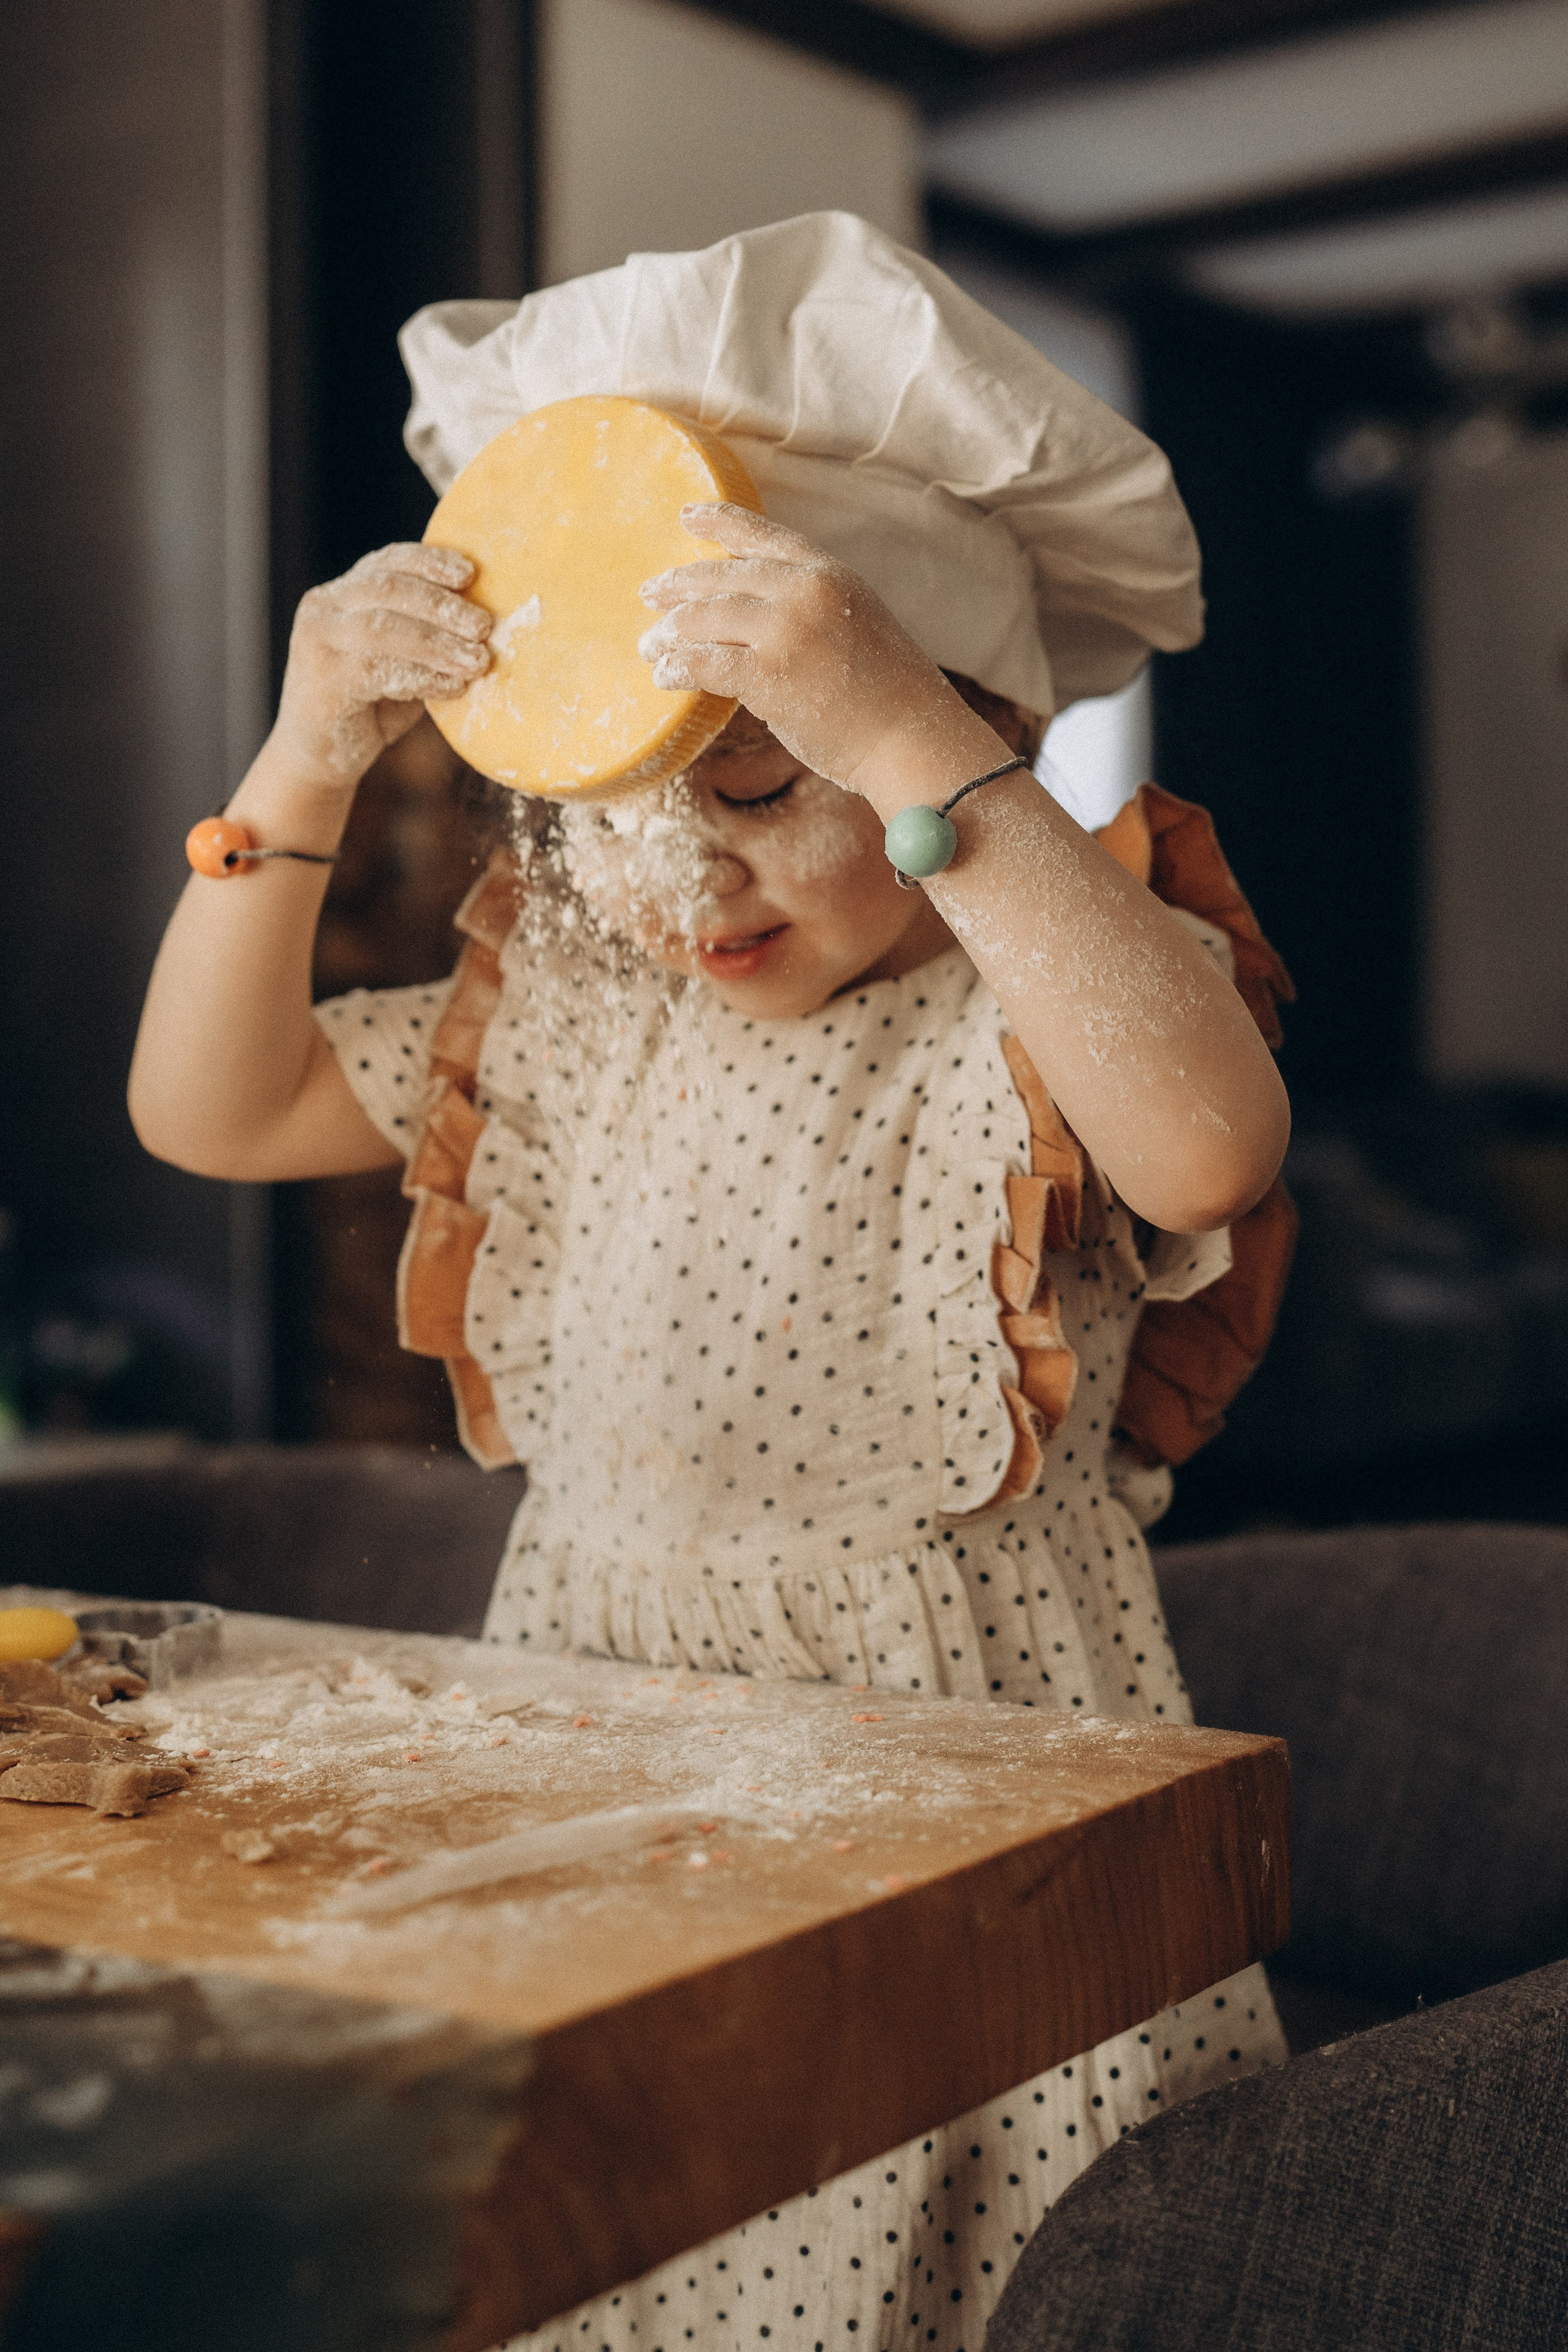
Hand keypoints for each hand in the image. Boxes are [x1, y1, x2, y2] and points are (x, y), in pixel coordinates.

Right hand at [270, 543, 492, 788]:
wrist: (321, 758)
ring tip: (478, 661)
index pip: (387, 562)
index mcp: (341, 593)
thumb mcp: (399, 660)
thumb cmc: (371, 707)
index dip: (429, 561)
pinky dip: (424, 678)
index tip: (469, 574)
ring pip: (384, 628)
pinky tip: (455, 688)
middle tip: (483, 625)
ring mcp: (317, 642)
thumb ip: (423, 633)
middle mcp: (322, 608)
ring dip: (438, 644)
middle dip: (441, 605)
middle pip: (388, 589)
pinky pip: (379, 672)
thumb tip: (482, 621)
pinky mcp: (322, 681)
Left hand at [637, 505, 963, 791]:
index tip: (687, 516)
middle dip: (679, 585)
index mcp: (830, 575)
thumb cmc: (890, 697)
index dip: (719, 522)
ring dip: (670, 632)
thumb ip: (809, 614)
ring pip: (706, 617)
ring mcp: (786, 629)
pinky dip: (677, 668)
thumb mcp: (856, 628)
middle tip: (649, 594)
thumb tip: (753, 625)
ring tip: (650, 645)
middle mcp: (806, 591)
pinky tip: (664, 676)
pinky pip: (704, 663)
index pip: (763, 536)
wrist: (912, 738)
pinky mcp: (768, 673)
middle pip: (723, 575)